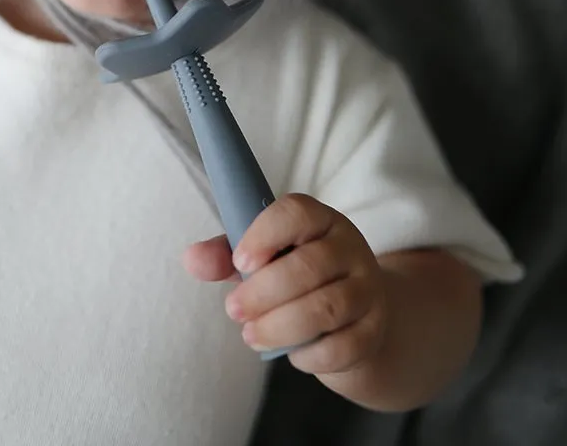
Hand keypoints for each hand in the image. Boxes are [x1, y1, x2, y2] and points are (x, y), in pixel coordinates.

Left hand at [184, 193, 387, 374]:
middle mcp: (349, 248)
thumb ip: (225, 254)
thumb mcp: (261, 254)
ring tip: (251, 334)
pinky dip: (310, 354)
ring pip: (326, 308)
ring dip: (280, 326)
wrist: (353, 311)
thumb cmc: (294, 272)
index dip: (265, 235)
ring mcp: (367, 289)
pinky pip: (344, 347)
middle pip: (309, 266)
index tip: (239, 260)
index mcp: (319, 219)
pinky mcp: (374, 330)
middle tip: (233, 309)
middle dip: (263, 293)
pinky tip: (290, 352)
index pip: (296, 213)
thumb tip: (192, 259)